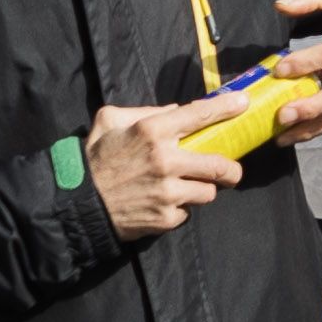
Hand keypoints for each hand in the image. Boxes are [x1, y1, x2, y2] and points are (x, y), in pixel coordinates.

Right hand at [88, 91, 246, 241]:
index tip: (242, 104)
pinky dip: (181, 209)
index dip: (226, 107)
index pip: (199, 115)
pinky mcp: (166, 218)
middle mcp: (165, 160)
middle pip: (218, 164)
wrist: (79, 203)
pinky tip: (164, 204)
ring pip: (208, 192)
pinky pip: (187, 212)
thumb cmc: (95, 159)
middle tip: (230, 170)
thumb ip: (143, 110)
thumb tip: (176, 111)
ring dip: (203, 190)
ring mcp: (168, 192)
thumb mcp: (109, 120)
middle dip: (231, 169)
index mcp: (152, 131)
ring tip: (189, 189)